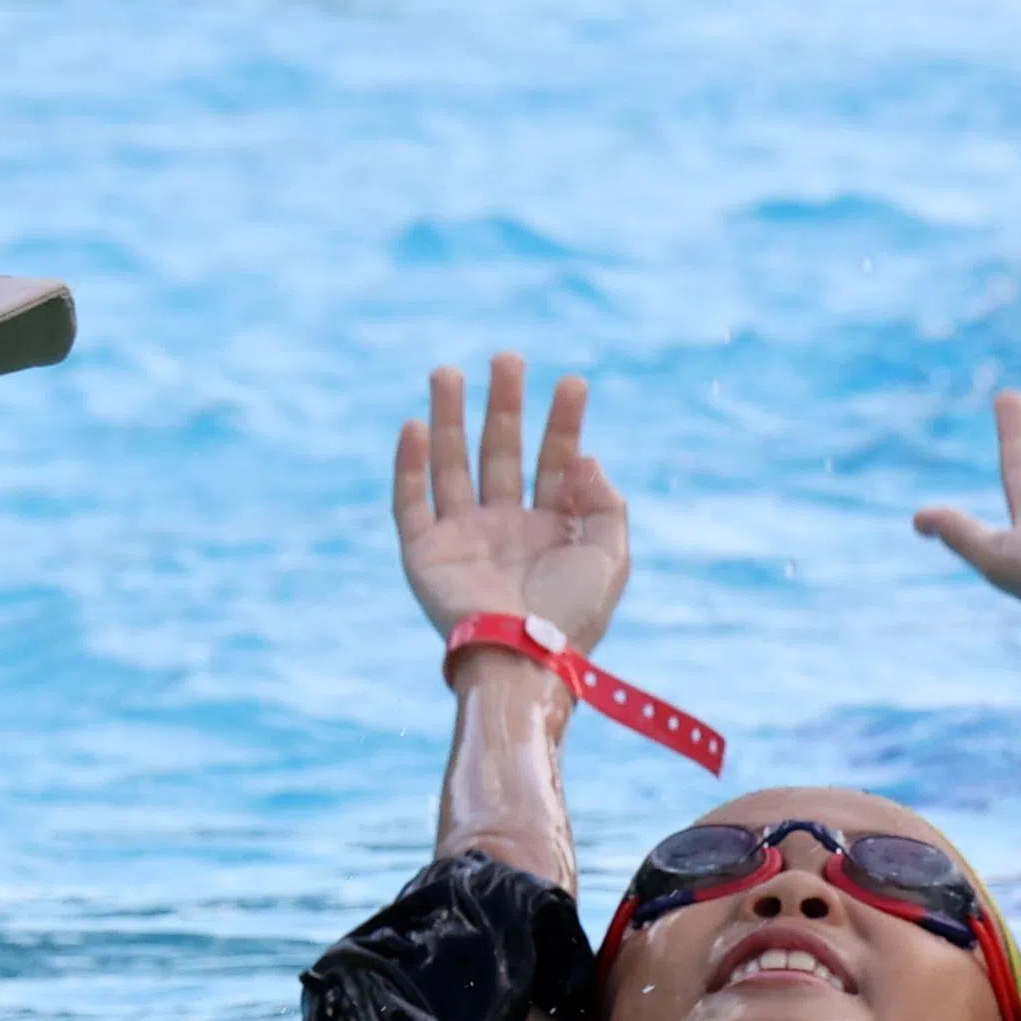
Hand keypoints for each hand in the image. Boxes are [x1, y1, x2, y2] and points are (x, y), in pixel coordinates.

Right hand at [395, 353, 627, 655]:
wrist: (524, 662)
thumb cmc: (572, 619)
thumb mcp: (611, 558)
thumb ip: (606, 504)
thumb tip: (584, 457)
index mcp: (550, 531)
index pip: (556, 463)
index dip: (564, 423)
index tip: (573, 382)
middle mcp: (504, 528)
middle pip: (501, 452)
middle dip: (504, 405)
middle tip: (508, 358)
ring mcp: (462, 539)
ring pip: (452, 465)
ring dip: (450, 418)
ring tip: (448, 371)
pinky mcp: (424, 555)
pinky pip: (411, 502)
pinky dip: (409, 465)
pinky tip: (414, 426)